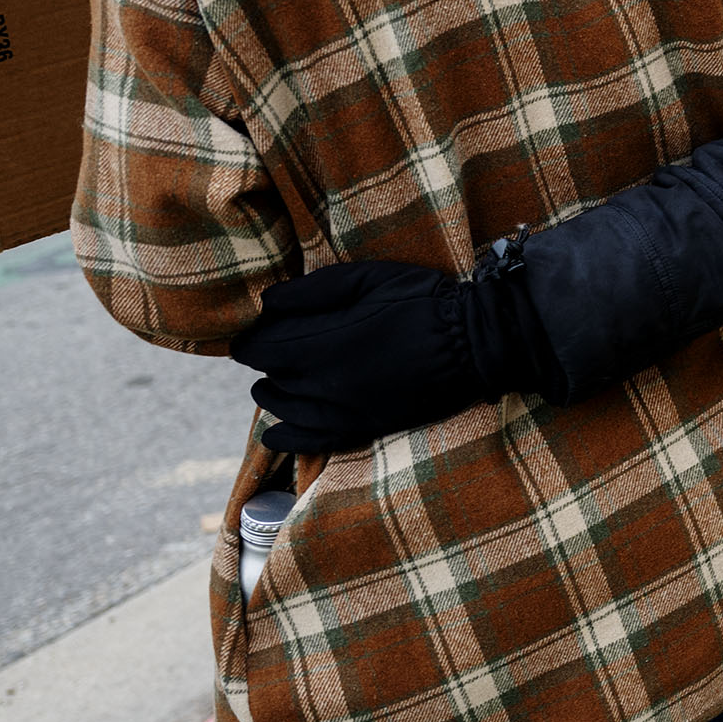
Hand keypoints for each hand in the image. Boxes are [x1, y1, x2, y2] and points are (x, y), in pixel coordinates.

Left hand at [233, 259, 503, 453]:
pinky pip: (309, 442)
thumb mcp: (368, 279)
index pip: (260, 349)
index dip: (250, 339)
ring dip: (273, 394)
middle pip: (270, 378)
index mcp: (321, 343)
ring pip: (283, 410)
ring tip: (277, 381)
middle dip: (267, 362)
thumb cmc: (421, 301)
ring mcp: (342, 410)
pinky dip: (285, 438)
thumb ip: (314, 290)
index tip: (255, 331)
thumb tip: (266, 302)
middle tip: (277, 346)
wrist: (472, 343)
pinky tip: (275, 433)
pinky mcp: (361, 427)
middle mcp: (323, 383)